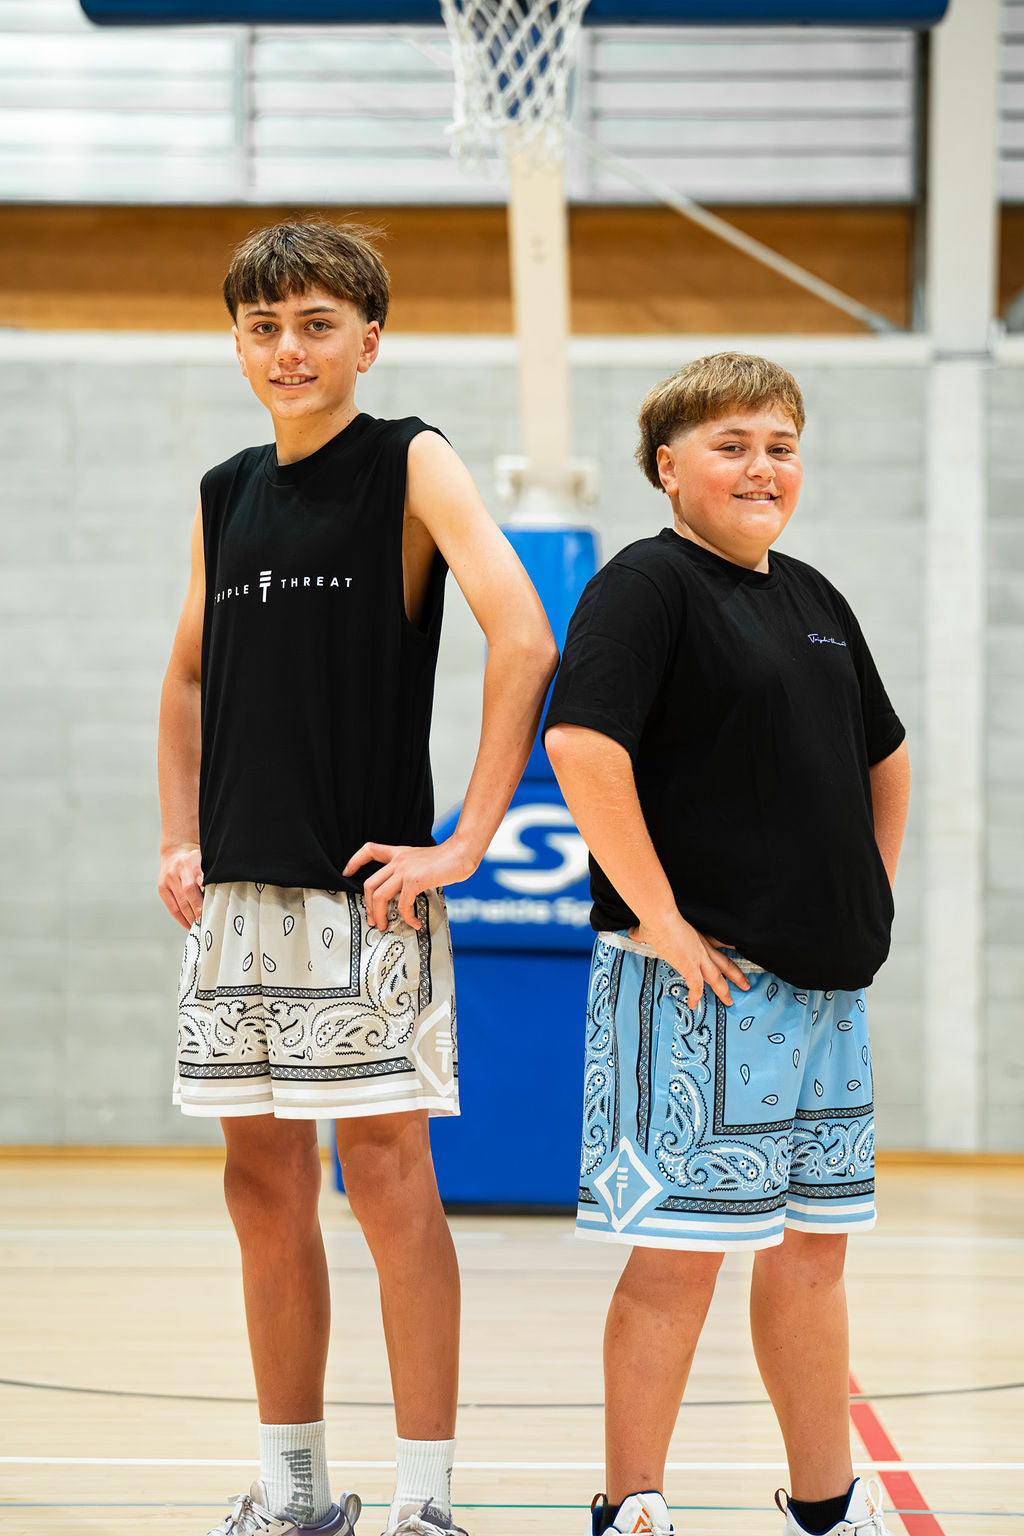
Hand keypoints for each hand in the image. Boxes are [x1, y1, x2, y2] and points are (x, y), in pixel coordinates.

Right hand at [158, 844, 204, 930]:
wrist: (174, 852)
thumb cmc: (194, 859)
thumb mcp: (205, 859)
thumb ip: (211, 873)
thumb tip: (222, 892)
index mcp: (191, 859)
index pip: (198, 873)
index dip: (203, 884)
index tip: (209, 898)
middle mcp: (178, 870)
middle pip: (189, 892)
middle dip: (199, 909)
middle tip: (208, 922)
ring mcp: (168, 880)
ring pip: (181, 903)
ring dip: (191, 918)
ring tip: (200, 927)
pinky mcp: (162, 889)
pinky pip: (172, 908)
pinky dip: (181, 919)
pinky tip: (189, 925)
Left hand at [344, 837, 477, 929]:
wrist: (461, 853)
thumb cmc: (447, 859)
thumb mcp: (422, 860)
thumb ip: (410, 871)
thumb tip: (405, 890)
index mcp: (398, 854)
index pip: (369, 850)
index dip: (355, 861)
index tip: (347, 872)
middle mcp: (398, 861)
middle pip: (369, 884)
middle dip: (367, 906)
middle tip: (373, 919)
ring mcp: (404, 870)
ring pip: (378, 896)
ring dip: (378, 915)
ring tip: (384, 925)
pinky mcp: (414, 880)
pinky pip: (402, 904)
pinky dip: (406, 917)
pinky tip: (414, 923)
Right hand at [628, 914, 749, 1009]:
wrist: (661, 917)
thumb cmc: (657, 917)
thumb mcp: (654, 924)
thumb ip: (645, 931)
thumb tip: (634, 931)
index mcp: (697, 936)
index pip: (717, 942)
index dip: (727, 947)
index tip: (735, 950)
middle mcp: (702, 947)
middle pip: (725, 964)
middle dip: (736, 975)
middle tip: (745, 985)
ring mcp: (699, 958)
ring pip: (717, 978)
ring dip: (724, 990)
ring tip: (730, 1002)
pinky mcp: (690, 966)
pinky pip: (697, 986)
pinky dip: (696, 996)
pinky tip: (695, 1005)